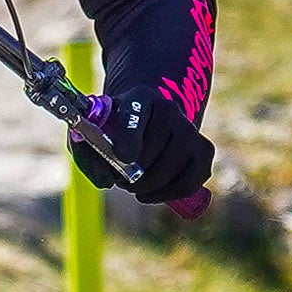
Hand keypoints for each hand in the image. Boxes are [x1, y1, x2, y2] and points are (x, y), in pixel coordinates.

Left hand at [80, 89, 215, 203]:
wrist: (150, 118)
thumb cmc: (116, 129)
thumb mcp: (95, 130)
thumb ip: (87, 151)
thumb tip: (105, 179)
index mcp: (138, 97)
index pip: (135, 115)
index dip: (130, 138)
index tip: (122, 157)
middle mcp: (168, 108)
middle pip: (150, 153)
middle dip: (131, 175)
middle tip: (120, 180)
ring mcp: (188, 128)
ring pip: (168, 171)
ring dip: (147, 187)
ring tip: (135, 186)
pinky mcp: (204, 149)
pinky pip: (189, 183)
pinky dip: (168, 194)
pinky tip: (153, 193)